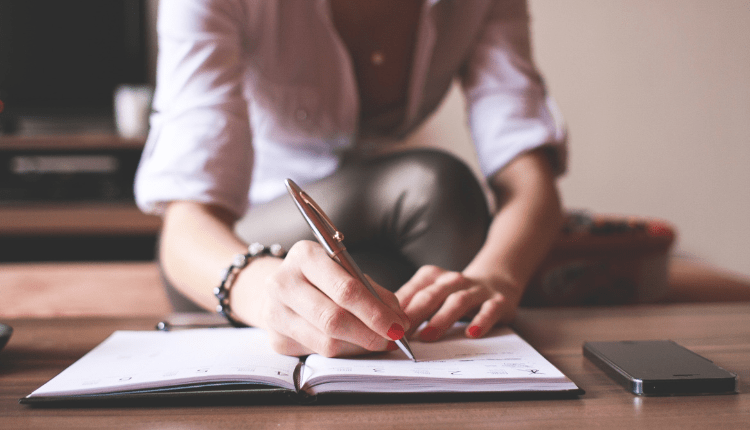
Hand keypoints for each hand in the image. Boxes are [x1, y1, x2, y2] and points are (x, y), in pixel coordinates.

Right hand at [233, 240, 409, 356]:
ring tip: (377, 342)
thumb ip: (373, 291)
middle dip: (370, 334)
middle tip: (392, 339)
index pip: (345, 289)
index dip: (375, 312)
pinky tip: (354, 344)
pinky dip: (343, 352)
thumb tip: (399, 320)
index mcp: (305, 256)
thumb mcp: (346, 270)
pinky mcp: (276, 339)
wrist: (283, 286)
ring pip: (326, 342)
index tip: (398, 325)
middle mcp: (283, 283)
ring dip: (359, 346)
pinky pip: (318, 353)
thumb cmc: (322, 277)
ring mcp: (275, 313)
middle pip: (333, 319)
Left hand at [395, 265, 520, 341]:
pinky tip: (471, 333)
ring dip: (441, 319)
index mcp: (431, 277)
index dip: (396, 310)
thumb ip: (411, 305)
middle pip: (430, 296)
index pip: (411, 292)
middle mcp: (452, 280)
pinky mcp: (497, 301)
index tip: (383, 327)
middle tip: (400, 334)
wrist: (496, 281)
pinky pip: (489, 311)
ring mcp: (475, 290)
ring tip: (428, 335)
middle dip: (414, 315)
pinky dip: (480, 321)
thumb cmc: (453, 294)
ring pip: (457, 302)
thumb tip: (380, 324)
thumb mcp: (432, 294)